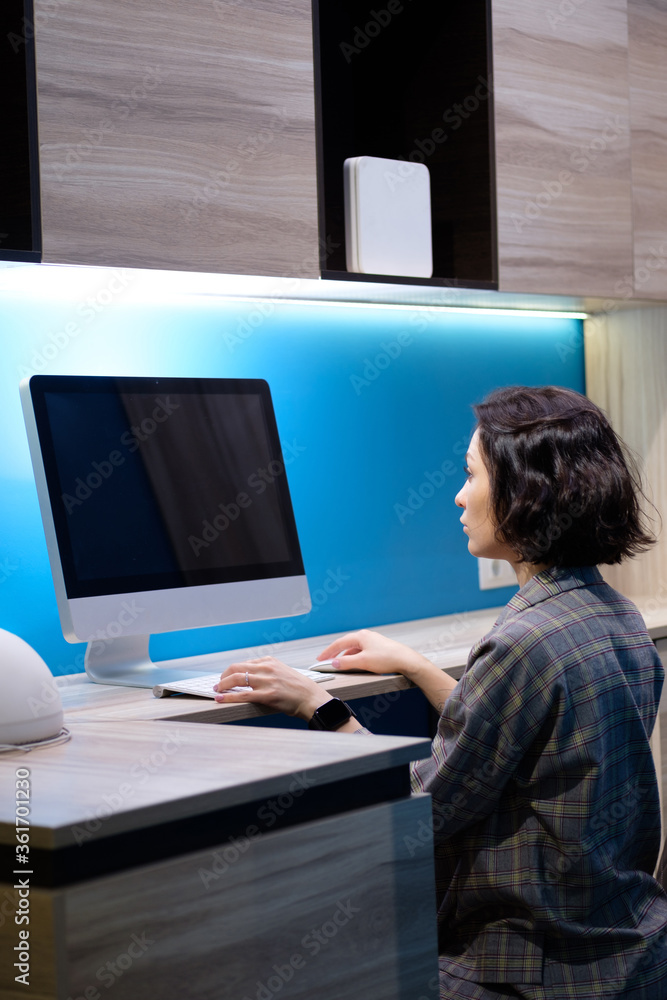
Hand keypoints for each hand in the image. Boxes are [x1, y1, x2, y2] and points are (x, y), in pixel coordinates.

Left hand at [214, 656, 330, 720]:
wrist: (311, 698)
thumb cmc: (298, 688)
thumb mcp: (282, 671)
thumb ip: (267, 671)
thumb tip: (249, 677)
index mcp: (270, 661)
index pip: (244, 663)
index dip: (231, 671)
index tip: (226, 677)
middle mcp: (267, 668)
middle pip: (236, 667)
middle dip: (224, 676)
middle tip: (219, 683)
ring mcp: (266, 681)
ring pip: (236, 678)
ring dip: (223, 684)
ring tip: (217, 690)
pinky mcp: (267, 695)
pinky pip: (242, 695)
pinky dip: (228, 696)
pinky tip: (220, 698)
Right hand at [318, 630, 457, 711]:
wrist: (406, 660)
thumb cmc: (387, 658)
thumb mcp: (363, 662)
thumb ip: (346, 662)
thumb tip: (334, 662)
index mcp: (361, 636)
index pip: (339, 643)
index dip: (328, 651)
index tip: (320, 658)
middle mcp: (366, 636)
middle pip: (346, 645)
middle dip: (335, 653)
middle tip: (326, 661)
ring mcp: (373, 642)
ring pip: (354, 649)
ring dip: (346, 656)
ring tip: (339, 665)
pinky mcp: (378, 648)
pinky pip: (362, 652)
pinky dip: (355, 658)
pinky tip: (355, 664)